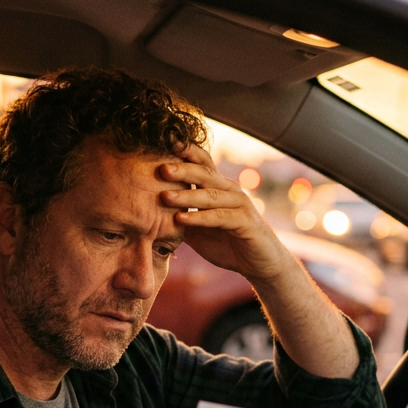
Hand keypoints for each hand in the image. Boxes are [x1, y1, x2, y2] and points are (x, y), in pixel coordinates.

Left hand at [159, 143, 292, 283]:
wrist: (259, 263)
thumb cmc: (227, 244)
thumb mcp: (197, 230)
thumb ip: (179, 218)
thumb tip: (149, 214)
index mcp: (218, 187)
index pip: (202, 163)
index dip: (185, 152)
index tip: (164, 144)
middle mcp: (229, 190)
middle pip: (204, 173)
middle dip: (182, 169)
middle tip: (160, 168)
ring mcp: (239, 204)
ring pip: (210, 195)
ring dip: (186, 195)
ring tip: (164, 196)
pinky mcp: (245, 222)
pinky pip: (219, 217)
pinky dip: (199, 218)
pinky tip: (181, 219)